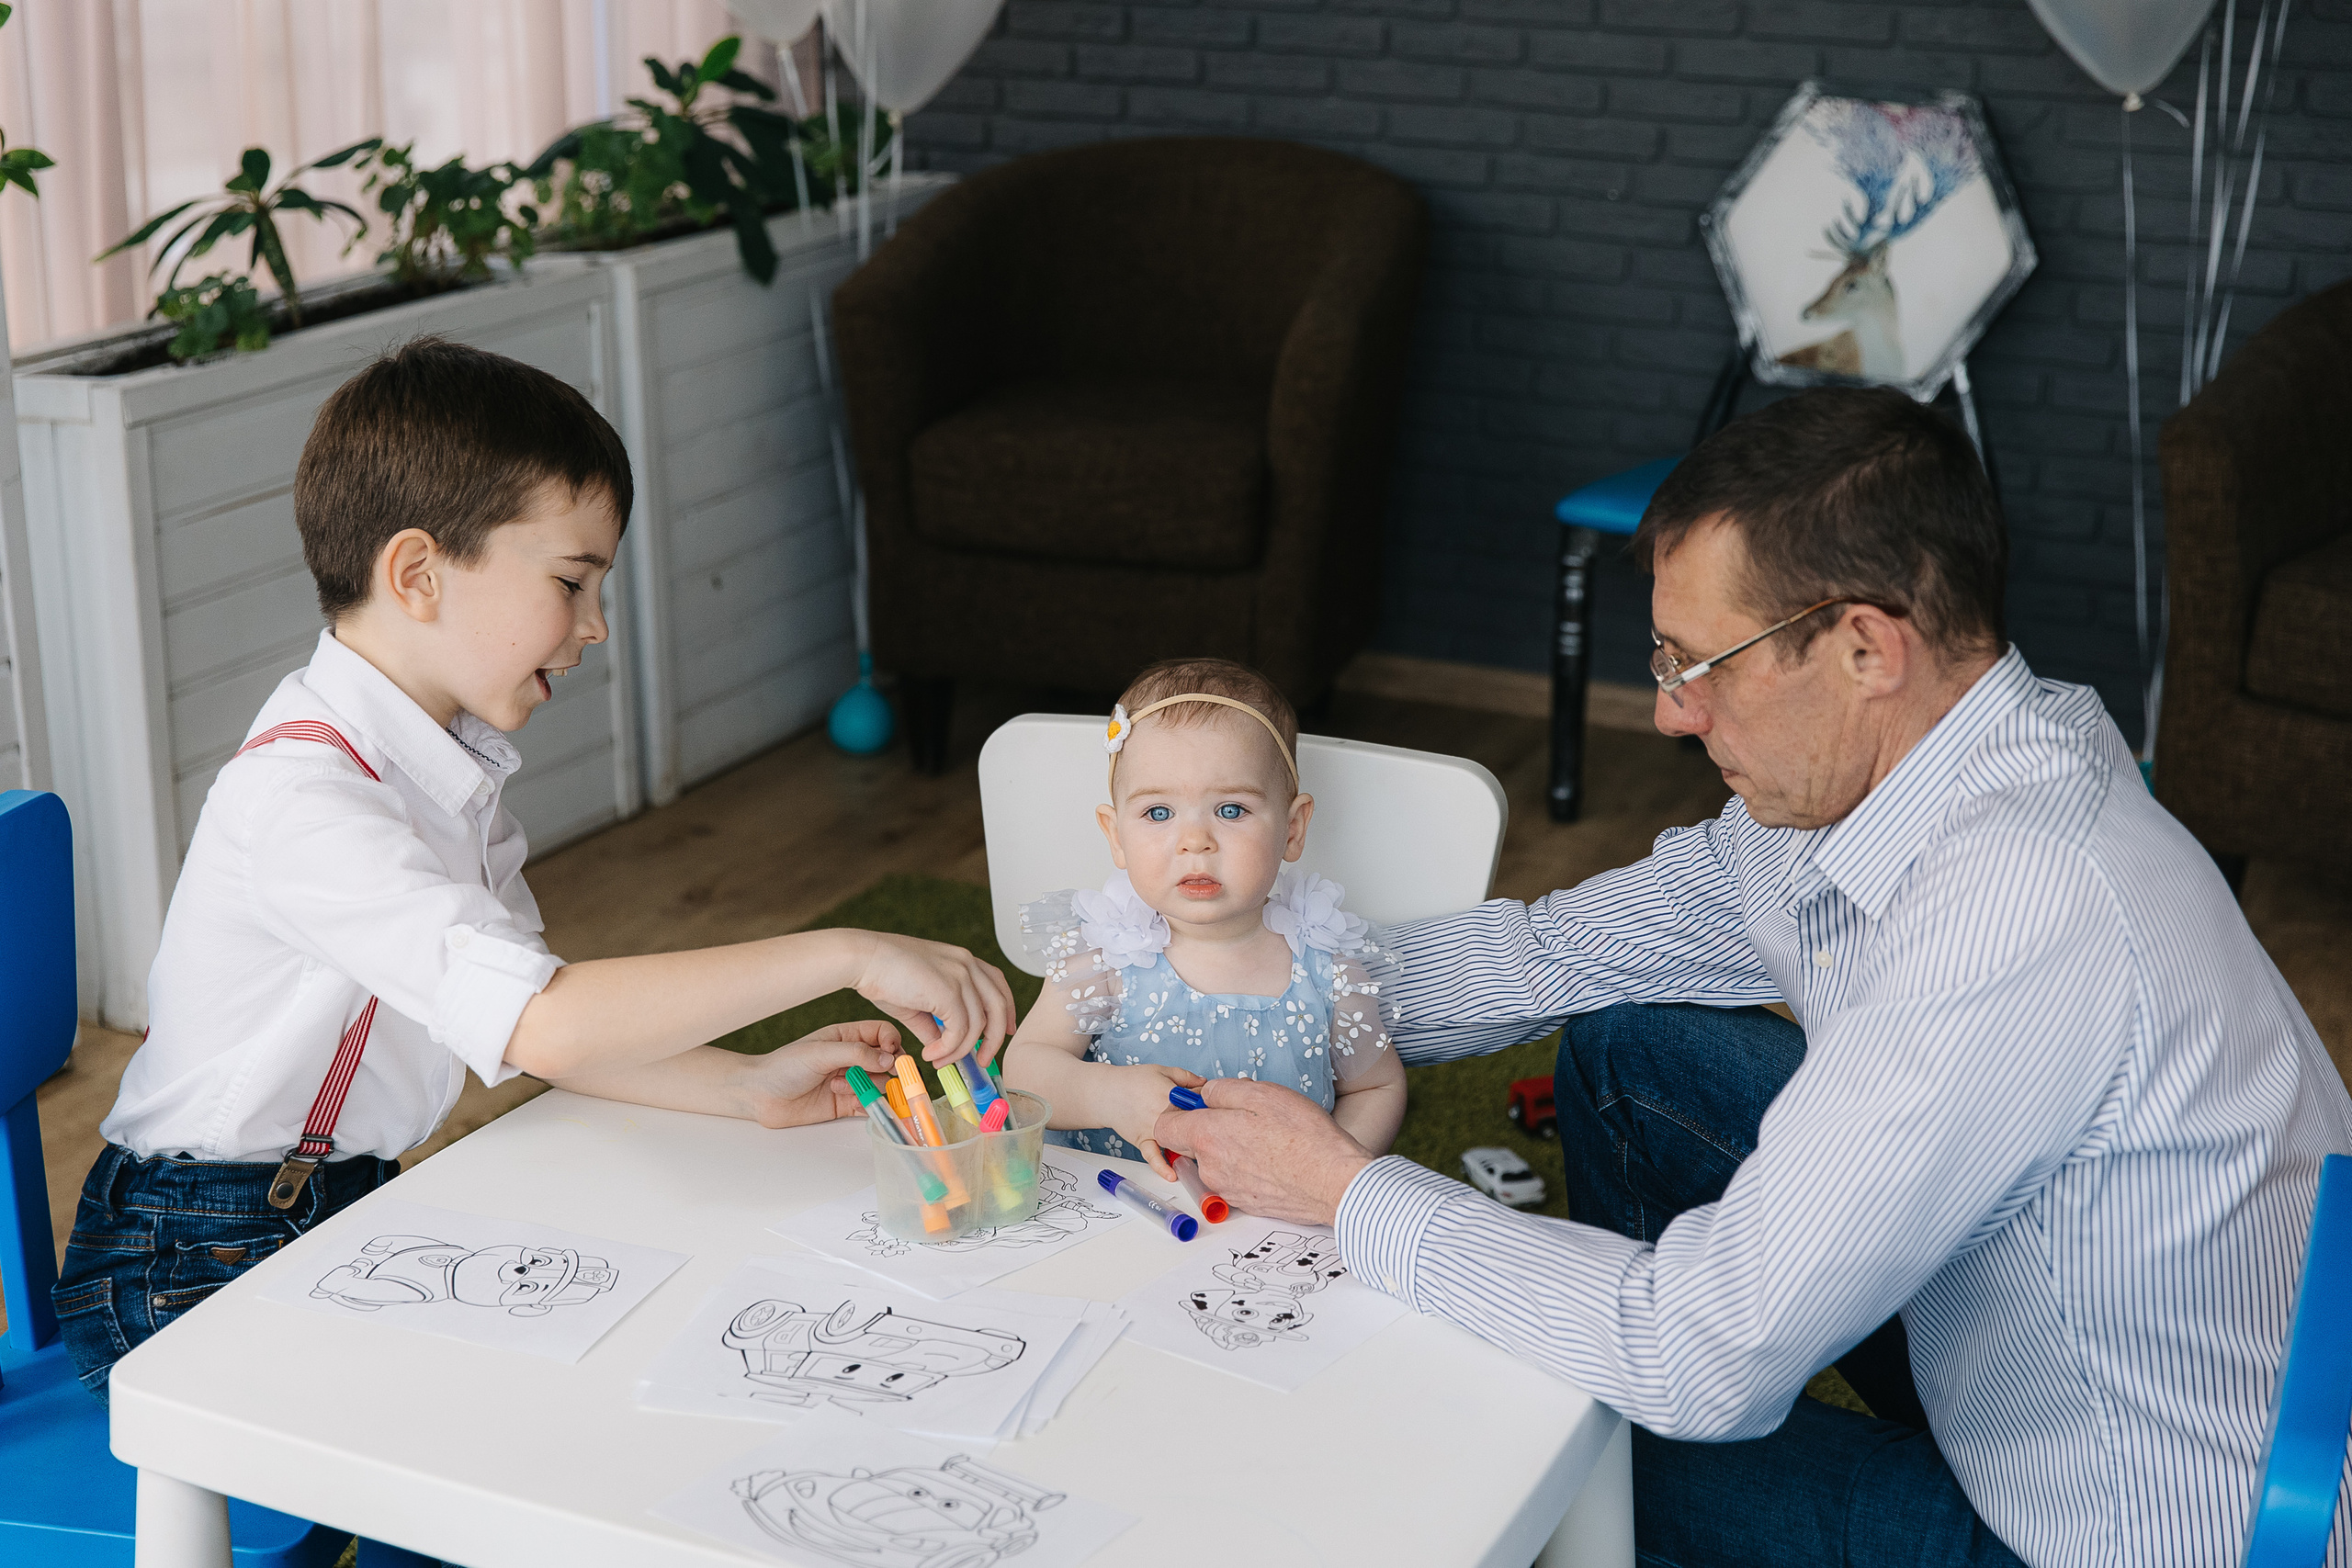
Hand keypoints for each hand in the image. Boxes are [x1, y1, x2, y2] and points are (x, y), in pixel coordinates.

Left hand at [733, 1020, 901, 1128]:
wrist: (760, 1095)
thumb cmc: (785, 1067)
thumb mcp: (821, 1053)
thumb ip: (857, 1054)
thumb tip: (890, 1059)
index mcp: (846, 1037)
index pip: (882, 1033)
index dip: (892, 1042)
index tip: (892, 1054)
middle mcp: (852, 1058)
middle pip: (887, 1060)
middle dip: (887, 1069)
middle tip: (876, 1075)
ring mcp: (850, 1081)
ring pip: (881, 1084)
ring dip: (869, 1086)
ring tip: (841, 1086)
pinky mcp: (846, 1104)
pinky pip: (870, 1105)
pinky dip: (869, 1106)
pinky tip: (851, 1102)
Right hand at [847, 932, 1017, 1062]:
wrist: (863, 959)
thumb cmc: (884, 975)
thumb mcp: (918, 1002)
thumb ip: (934, 1023)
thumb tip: (942, 1047)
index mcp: (963, 960)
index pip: (998, 985)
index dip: (1007, 1010)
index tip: (1005, 1032)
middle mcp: (967, 964)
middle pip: (999, 1006)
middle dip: (995, 1038)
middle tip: (983, 1060)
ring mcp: (961, 976)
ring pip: (979, 1025)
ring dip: (960, 1051)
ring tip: (939, 1061)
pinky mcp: (949, 991)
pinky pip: (960, 1031)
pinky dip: (948, 1049)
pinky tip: (930, 1055)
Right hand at [1102, 1063, 1206, 1177]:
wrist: (1106, 1092)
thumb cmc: (1132, 1080)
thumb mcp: (1162, 1070)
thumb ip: (1186, 1077)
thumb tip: (1205, 1084)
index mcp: (1170, 1095)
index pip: (1198, 1104)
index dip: (1208, 1106)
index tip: (1213, 1108)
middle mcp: (1162, 1115)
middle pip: (1191, 1125)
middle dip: (1202, 1127)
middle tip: (1209, 1128)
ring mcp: (1152, 1130)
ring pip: (1177, 1142)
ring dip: (1189, 1146)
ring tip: (1199, 1148)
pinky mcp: (1142, 1141)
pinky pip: (1152, 1157)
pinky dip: (1161, 1167)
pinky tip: (1172, 1175)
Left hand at [1154, 1077, 1372, 1224]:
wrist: (1334, 1182)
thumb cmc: (1303, 1136)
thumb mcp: (1262, 1093)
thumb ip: (1222, 1090)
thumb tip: (1205, 1094)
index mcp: (1207, 1136)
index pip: (1164, 1126)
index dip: (1179, 1111)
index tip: (1200, 1104)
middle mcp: (1210, 1168)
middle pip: (1193, 1144)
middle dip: (1212, 1129)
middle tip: (1248, 1118)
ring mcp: (1228, 1190)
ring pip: (1217, 1162)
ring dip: (1232, 1149)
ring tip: (1268, 1139)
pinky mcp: (1247, 1204)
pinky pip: (1236, 1179)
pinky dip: (1248, 1168)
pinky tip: (1275, 1159)